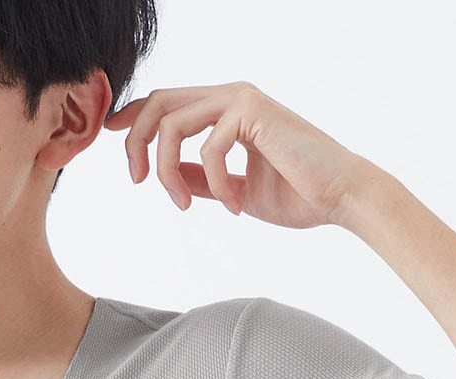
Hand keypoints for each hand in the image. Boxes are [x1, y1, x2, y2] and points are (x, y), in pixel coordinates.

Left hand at [102, 81, 369, 228]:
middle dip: (135, 143)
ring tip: (181, 204)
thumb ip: (202, 179)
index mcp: (227, 110)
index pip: (166, 103)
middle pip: (158, 104)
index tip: (114, 146)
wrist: (341, 197)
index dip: (133, 120)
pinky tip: (234, 206)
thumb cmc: (298, 195)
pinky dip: (214, 184)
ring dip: (166, 169)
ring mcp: (242, 100)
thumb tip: (170, 176)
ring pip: (172, 122)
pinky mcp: (253, 113)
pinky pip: (208, 148)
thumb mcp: (234, 190)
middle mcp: (231, 96)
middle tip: (135, 181)